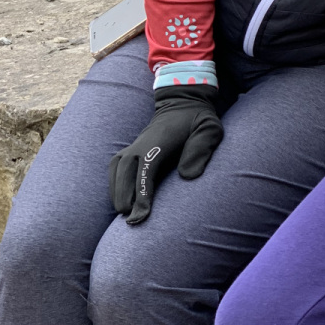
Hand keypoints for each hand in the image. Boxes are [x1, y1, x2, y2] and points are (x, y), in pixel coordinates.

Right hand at [109, 85, 222, 224]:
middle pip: (124, 172)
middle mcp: (142, 143)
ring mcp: (134, 145)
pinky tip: (122, 200)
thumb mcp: (209, 128)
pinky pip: (115, 168)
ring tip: (125, 214)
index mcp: (160, 141)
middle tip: (131, 221)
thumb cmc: (198, 120)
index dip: (142, 193)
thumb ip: (201, 148)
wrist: (182, 103)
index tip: (141, 216)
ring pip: (116, 170)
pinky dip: (114, 184)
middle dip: (124, 197)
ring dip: (117, 193)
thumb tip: (187, 176)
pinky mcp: (131, 149)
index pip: (146, 169)